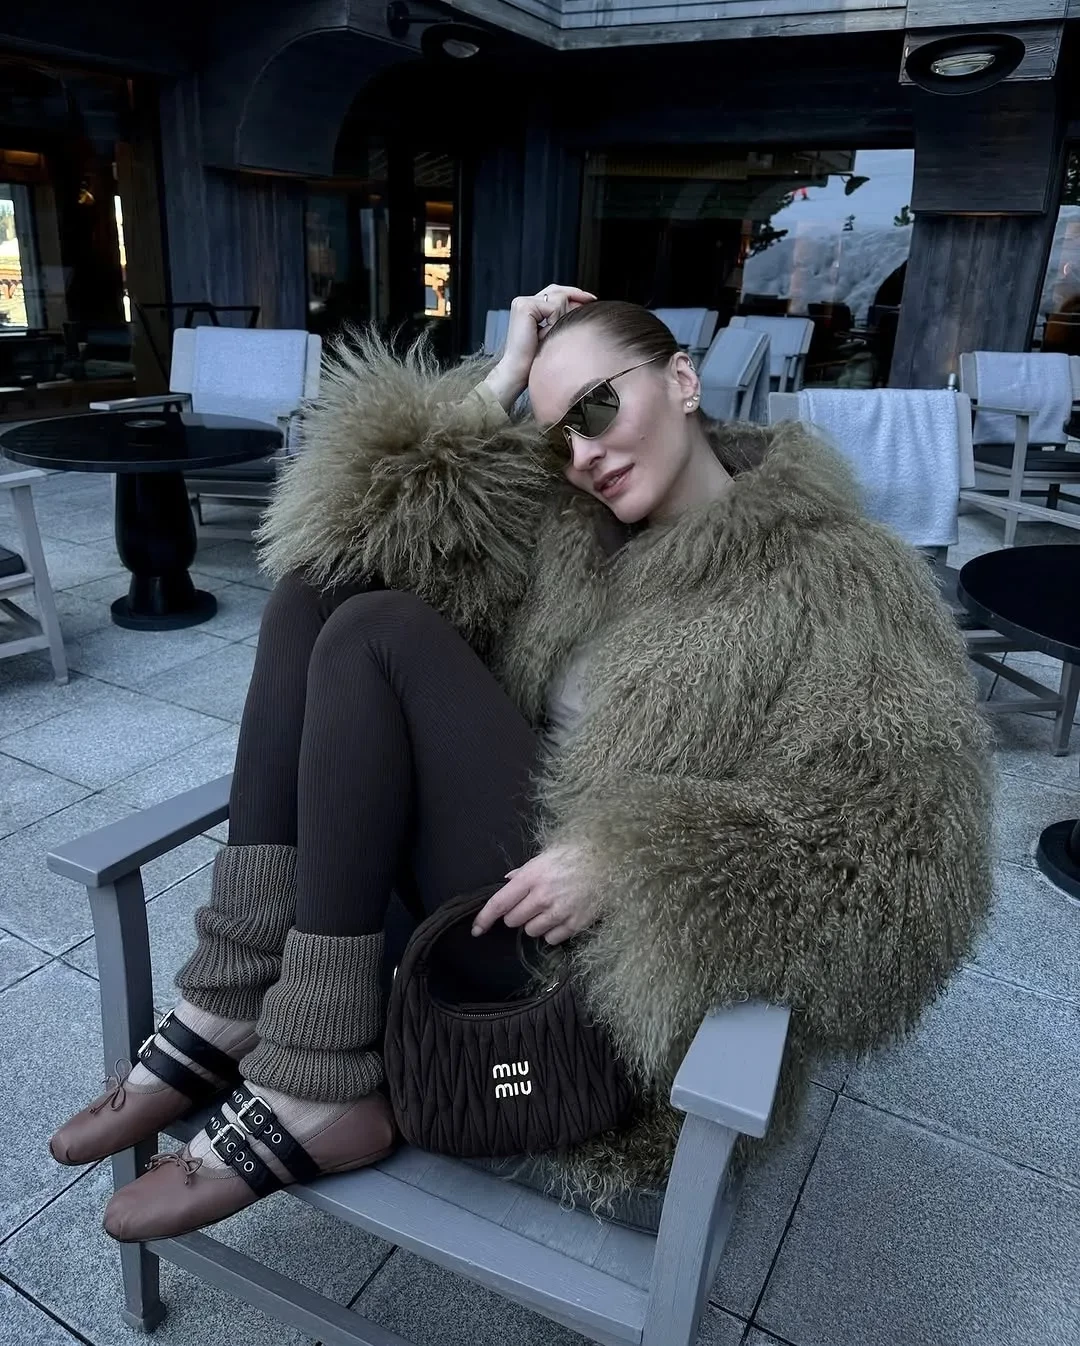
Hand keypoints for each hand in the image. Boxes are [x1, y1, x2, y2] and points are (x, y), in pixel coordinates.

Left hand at [470, 844, 598, 945]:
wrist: (612, 861)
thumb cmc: (578, 853)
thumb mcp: (547, 855)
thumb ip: (525, 871)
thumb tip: (508, 882)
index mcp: (532, 876)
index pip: (500, 903)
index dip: (485, 918)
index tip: (476, 929)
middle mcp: (542, 896)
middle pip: (513, 920)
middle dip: (517, 914)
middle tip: (531, 903)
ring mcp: (559, 912)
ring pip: (531, 931)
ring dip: (535, 923)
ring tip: (550, 908)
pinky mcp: (575, 924)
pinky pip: (551, 939)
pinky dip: (552, 932)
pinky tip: (562, 916)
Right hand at [482, 284, 596, 410]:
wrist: (519, 372)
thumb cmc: (535, 359)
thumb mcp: (553, 332)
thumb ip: (562, 316)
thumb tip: (583, 303)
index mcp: (529, 306)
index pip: (555, 292)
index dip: (573, 294)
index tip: (591, 299)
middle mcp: (523, 301)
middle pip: (558, 290)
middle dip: (576, 297)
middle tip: (590, 303)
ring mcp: (522, 302)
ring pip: (559, 298)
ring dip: (563, 318)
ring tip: (553, 334)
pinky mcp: (524, 306)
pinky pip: (554, 307)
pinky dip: (556, 321)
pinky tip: (547, 334)